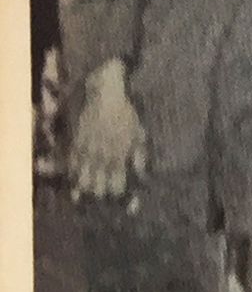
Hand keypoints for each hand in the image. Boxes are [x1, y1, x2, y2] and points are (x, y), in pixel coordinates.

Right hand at [68, 70, 147, 200]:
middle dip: (99, 192)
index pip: (117, 184)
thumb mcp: (138, 134)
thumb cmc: (125, 114)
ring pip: (82, 179)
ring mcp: (87, 151)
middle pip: (97, 186)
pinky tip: (72, 182)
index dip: (116, 192)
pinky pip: (71, 165)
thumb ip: (139, 155)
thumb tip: (141, 173)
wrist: (104, 95)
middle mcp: (102, 157)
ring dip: (83, 188)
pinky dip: (71, 175)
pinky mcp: (74, 143)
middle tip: (100, 195)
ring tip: (84, 196)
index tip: (117, 195)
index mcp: (120, 156)